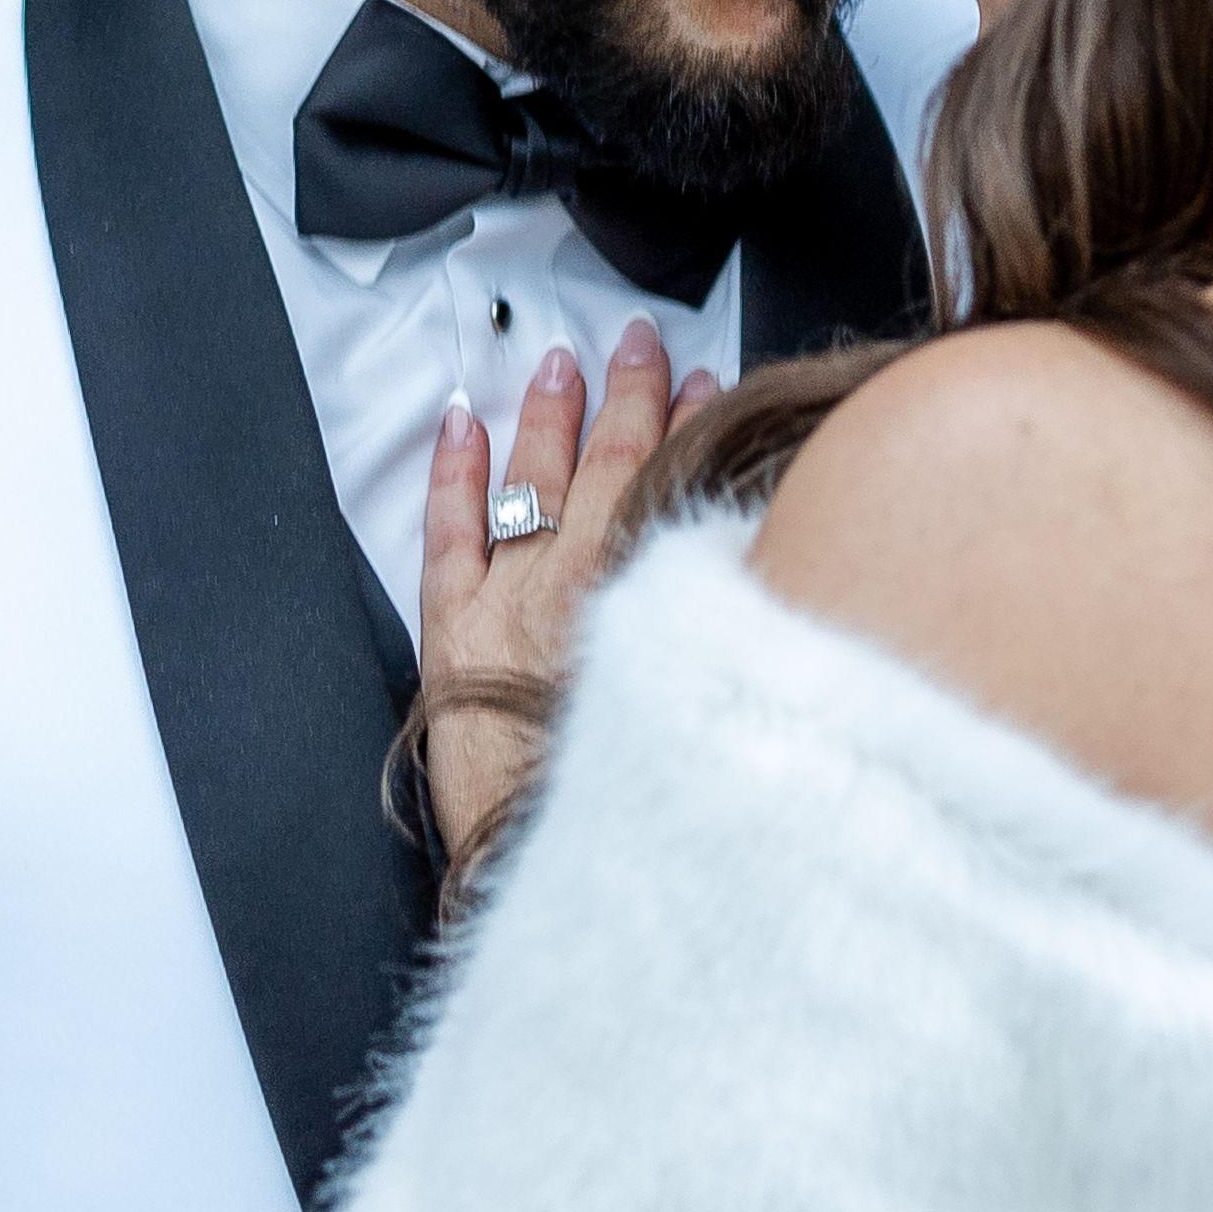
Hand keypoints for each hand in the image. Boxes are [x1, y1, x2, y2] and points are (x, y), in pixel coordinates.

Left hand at [416, 318, 709, 866]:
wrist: (548, 869)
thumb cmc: (641, 808)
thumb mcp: (708, 704)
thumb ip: (738, 619)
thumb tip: (763, 556)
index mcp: (654, 601)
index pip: (678, 484)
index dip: (693, 426)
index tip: (706, 384)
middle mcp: (582, 586)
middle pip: (610, 467)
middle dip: (628, 396)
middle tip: (638, 343)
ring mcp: (509, 603)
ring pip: (532, 483)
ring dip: (549, 416)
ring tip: (560, 360)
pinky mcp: (452, 635)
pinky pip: (449, 532)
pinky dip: (453, 474)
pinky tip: (460, 425)